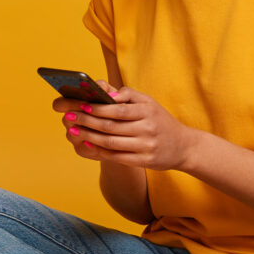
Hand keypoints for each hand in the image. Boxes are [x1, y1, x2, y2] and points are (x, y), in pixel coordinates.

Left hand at [52, 81, 194, 170]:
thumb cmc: (160, 121)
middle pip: (111, 126)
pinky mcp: (145, 161)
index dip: (97, 108)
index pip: (118, 109)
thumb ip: (128, 95)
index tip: (80, 105)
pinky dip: (100, 150)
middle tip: (69, 117)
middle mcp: (147, 128)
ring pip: (111, 142)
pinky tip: (88, 144)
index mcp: (148, 111)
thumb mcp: (149, 102)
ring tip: (74, 130)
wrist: (183, 146)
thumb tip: (106, 92)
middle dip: (87, 121)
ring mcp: (146, 146)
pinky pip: (117, 156)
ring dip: (89, 136)